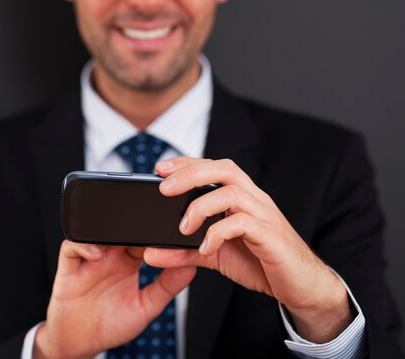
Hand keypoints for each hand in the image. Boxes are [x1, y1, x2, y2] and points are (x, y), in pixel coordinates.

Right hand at [34, 240, 194, 358]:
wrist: (79, 341)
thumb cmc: (112, 324)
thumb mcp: (146, 307)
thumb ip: (167, 287)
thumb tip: (191, 268)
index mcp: (129, 262)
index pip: (143, 238)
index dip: (154, 232)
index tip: (167, 231)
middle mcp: (110, 256)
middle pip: (121, 230)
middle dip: (132, 227)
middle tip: (145, 229)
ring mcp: (89, 259)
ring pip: (97, 232)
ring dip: (108, 231)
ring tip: (122, 239)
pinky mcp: (69, 265)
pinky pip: (72, 246)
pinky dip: (84, 245)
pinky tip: (97, 255)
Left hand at [144, 157, 352, 343]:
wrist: (302, 287)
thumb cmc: (260, 263)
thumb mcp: (214, 255)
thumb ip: (183, 251)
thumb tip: (150, 252)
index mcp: (242, 196)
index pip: (214, 167)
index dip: (187, 163)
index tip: (159, 168)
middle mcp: (255, 199)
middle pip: (224, 169)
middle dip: (191, 173)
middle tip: (163, 188)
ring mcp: (264, 215)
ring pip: (232, 192)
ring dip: (200, 206)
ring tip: (182, 227)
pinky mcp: (271, 236)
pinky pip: (243, 223)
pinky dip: (218, 232)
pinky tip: (205, 247)